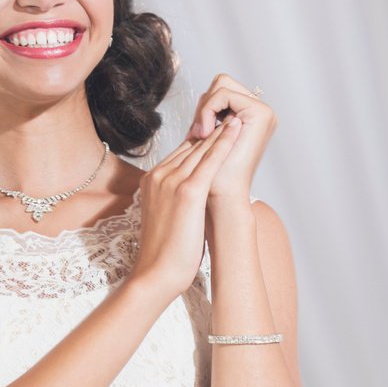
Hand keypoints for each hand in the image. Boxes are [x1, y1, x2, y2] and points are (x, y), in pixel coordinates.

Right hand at [131, 116, 243, 298]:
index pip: (178, 152)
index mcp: (152, 180)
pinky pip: (209, 161)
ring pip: (200, 148)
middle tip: (229, 116)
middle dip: (210, 131)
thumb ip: (172, 198)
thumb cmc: (162, 251)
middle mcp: (159, 175)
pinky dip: (224, 142)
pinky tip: (235, 130)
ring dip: (219, 130)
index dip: (199, 141)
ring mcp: (171, 181)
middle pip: (189, 146)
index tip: (215, 131)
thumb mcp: (163, 215)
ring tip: (235, 115)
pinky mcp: (188, 191)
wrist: (155, 271)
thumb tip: (190, 196)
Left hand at [186, 72, 275, 207]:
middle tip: (198, 134)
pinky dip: (208, 110)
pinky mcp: (261, 113)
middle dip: (204, 105)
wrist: (222, 194)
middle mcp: (261, 111)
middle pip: (222, 81)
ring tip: (201, 136)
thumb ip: (209, 117)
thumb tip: (201, 97)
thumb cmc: (211, 171)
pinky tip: (205, 134)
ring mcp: (264, 112)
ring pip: (221, 85)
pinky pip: (223, 94)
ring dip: (204, 109)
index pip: (219, 89)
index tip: (194, 135)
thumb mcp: (208, 138)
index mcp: (251, 116)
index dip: (202, 107)